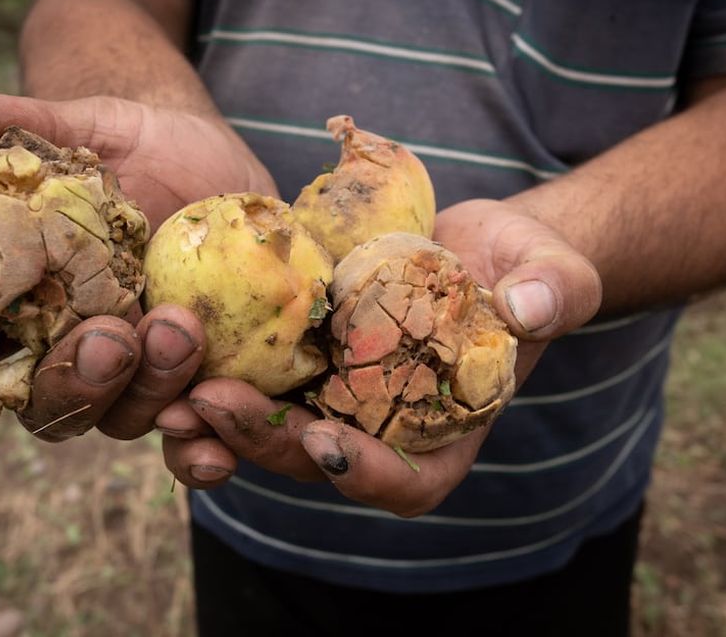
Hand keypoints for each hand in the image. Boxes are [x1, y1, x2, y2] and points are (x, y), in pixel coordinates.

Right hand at [0, 89, 272, 440]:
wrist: (217, 161)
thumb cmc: (133, 146)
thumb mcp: (83, 126)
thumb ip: (16, 123)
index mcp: (19, 301)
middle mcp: (70, 348)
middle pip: (48, 400)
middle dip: (72, 378)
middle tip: (109, 337)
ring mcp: (136, 370)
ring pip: (122, 415)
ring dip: (145, 391)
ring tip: (179, 332)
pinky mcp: (196, 376)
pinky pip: (192, 426)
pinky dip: (198, 441)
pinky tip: (218, 437)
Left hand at [161, 199, 600, 515]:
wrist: (477, 244)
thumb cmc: (525, 268)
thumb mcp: (552, 272)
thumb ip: (554, 290)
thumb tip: (530, 303)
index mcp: (445, 435)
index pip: (410, 481)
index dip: (368, 474)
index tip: (327, 444)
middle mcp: (382, 429)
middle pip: (319, 458)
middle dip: (264, 441)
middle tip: (210, 405)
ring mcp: (338, 396)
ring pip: (272, 424)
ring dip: (219, 414)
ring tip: (170, 387)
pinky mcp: (305, 357)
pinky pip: (257, 372)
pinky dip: (217, 366)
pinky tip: (177, 341)